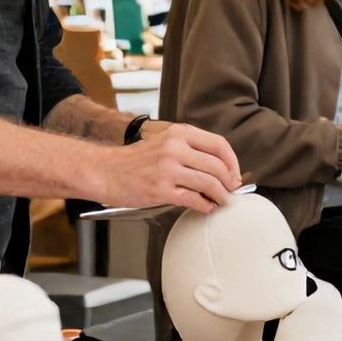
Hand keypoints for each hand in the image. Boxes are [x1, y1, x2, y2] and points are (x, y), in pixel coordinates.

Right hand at [97, 123, 239, 213]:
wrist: (106, 170)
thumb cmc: (135, 160)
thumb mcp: (164, 142)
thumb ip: (189, 149)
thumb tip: (219, 166)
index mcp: (179, 133)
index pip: (219, 145)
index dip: (232, 161)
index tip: (235, 173)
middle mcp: (175, 149)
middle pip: (217, 166)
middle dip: (230, 181)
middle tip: (232, 190)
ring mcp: (168, 170)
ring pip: (209, 183)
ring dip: (221, 195)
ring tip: (222, 201)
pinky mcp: (161, 190)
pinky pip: (193, 199)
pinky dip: (205, 205)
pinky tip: (206, 207)